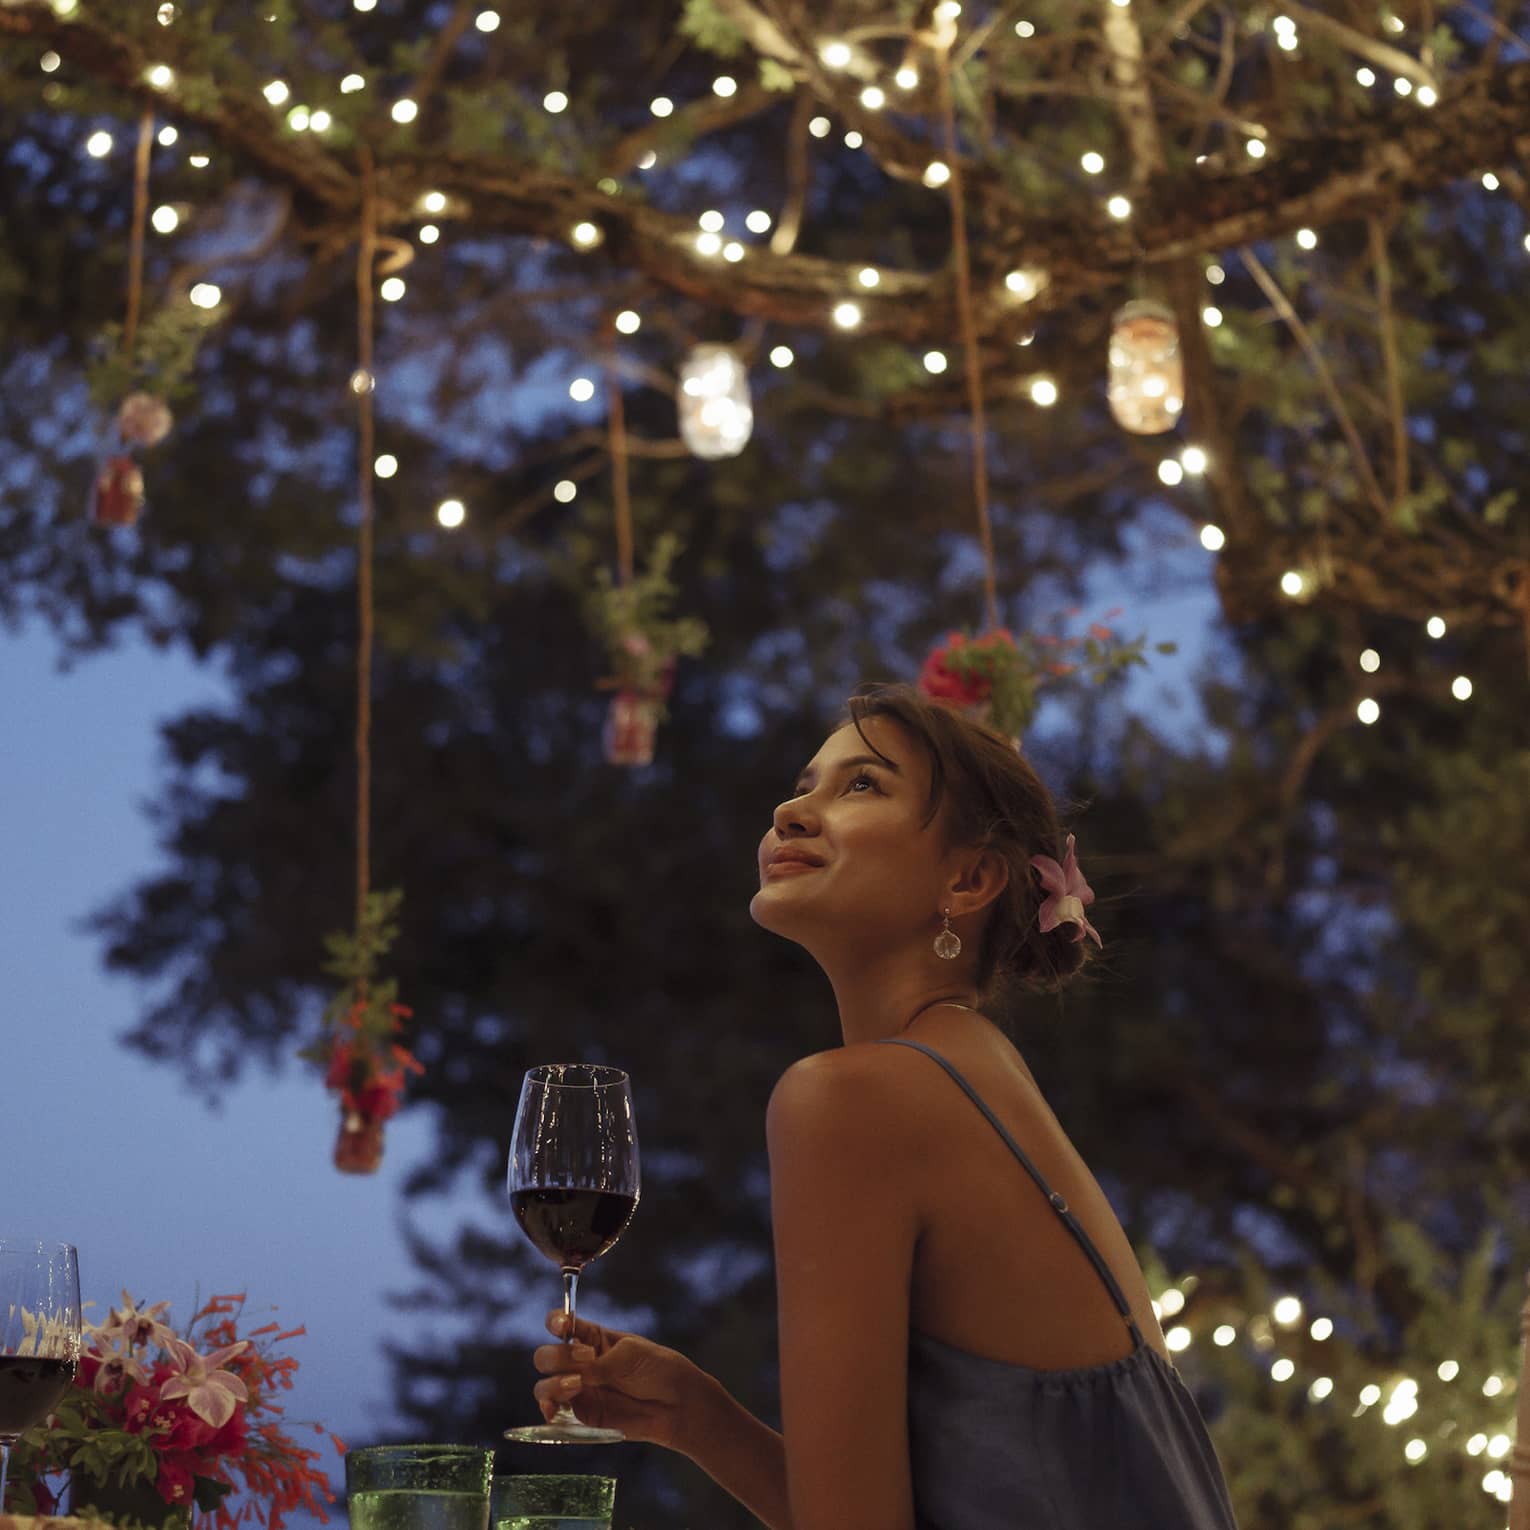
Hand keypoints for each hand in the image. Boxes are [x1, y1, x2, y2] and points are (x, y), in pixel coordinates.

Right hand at [531, 1310, 708, 1452]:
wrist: (676, 1403)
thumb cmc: (656, 1369)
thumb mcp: (630, 1355)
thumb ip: (600, 1365)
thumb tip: (575, 1378)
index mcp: (591, 1338)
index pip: (562, 1324)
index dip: (556, 1322)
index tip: (562, 1326)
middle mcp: (579, 1363)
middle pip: (546, 1356)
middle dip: (557, 1357)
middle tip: (585, 1361)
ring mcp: (578, 1389)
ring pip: (544, 1386)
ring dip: (553, 1385)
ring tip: (577, 1385)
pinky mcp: (582, 1415)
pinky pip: (554, 1413)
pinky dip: (548, 1411)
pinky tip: (555, 1410)